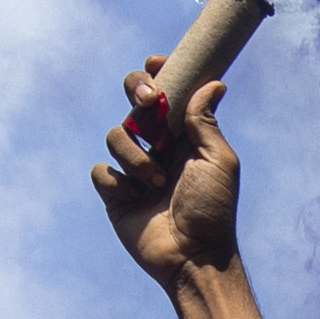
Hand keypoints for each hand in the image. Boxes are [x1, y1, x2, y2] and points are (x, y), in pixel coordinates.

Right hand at [91, 72, 248, 318]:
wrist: (192, 256)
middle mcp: (156, 146)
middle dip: (136, 91)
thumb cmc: (213, 209)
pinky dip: (116, 182)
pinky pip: (101, 172)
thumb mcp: (218, 161)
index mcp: (182, 134)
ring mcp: (133, 169)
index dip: (158, 73)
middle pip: (132, 99)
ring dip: (134, 157)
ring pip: (115, 135)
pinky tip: (134, 198)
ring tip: (155, 184)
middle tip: (148, 102)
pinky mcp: (115, 194)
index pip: (166, 92)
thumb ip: (206, 122)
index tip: (159, 63)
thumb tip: (213, 82)